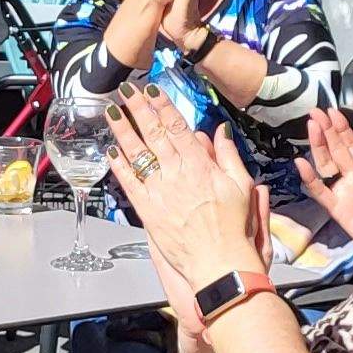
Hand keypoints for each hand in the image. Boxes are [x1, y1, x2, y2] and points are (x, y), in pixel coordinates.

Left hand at [102, 86, 271, 289]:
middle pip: (154, 134)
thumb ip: (229, 156)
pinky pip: (129, 183)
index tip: (152, 90)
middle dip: (138, 109)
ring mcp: (160, 192)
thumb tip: (221, 132)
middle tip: (126, 90)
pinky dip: (119, 166)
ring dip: (123, 130)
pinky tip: (110, 151)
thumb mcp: (242, 186)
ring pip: (137, 154)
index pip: (178, 128)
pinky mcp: (148, 211)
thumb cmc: (233, 229)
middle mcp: (177, 175)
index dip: (163, 106)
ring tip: (112, 111)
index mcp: (201, 166)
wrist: (219, 263)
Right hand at [300, 106, 352, 254]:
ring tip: (311, 127)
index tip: (333, 111)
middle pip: (336, 149)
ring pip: (327, 164)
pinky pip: (321, 192)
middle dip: (326, 130)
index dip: (342, 128)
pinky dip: (311, 179)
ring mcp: (344, 193)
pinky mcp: (339, 210)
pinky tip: (301, 163)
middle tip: (316, 112)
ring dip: (319, 145)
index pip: (352, 144)